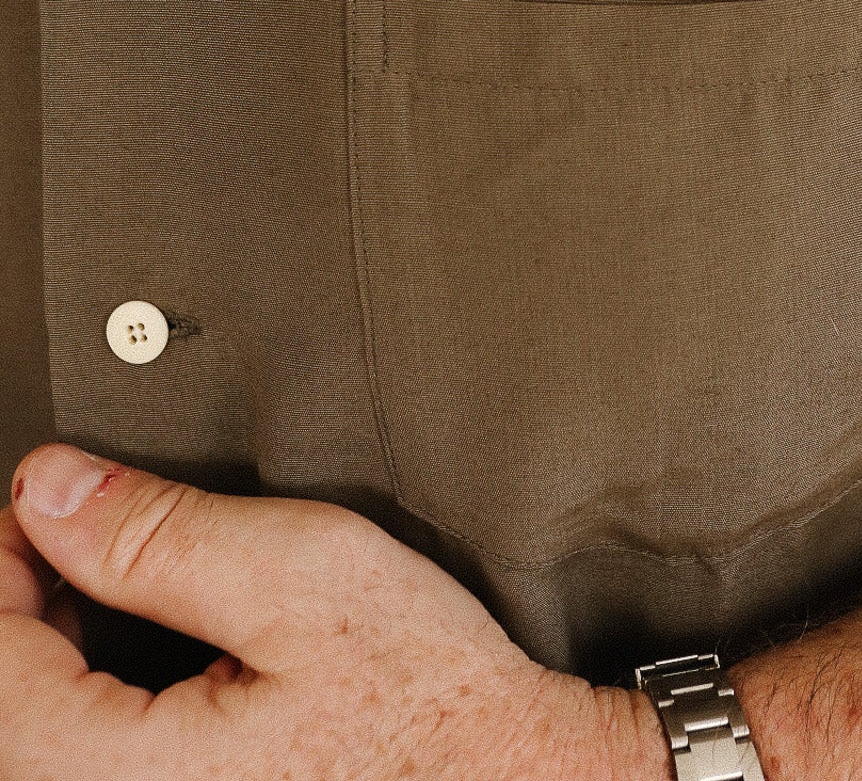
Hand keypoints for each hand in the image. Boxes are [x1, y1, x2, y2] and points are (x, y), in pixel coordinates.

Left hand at [0, 445, 668, 780]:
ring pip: (38, 747)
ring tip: (100, 588)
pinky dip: (83, 711)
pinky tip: (130, 667)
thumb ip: (160, 534)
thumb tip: (50, 493)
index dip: (1, 557)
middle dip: (25, 606)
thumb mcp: (303, 575)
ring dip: (47, 663)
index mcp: (120, 778)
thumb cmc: (433, 705)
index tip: (37, 501)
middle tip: (71, 529)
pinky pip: (83, 770)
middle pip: (5, 714)